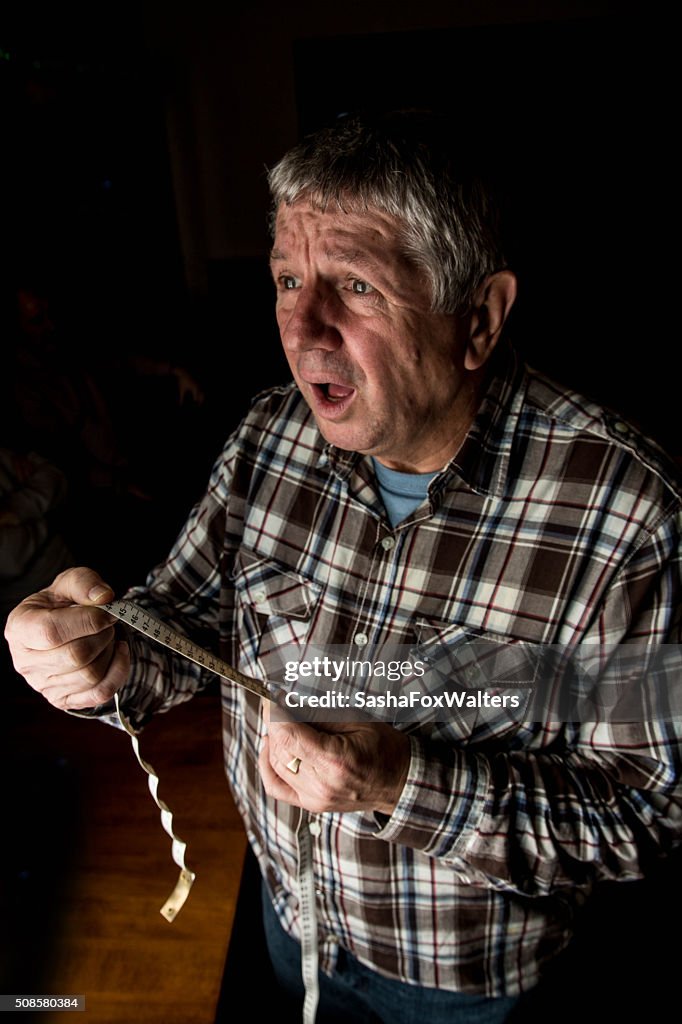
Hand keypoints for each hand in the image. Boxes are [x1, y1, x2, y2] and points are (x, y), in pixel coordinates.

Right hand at [4, 567, 129, 711]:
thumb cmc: (62, 604)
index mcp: (20, 628)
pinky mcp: (62, 700)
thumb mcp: (69, 583)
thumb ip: (84, 582)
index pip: (51, 632)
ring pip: (90, 676)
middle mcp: (25, 661)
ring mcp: (42, 685)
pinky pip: (100, 694)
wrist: (62, 626)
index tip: (106, 613)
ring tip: (108, 636)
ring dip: (110, 652)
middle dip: (103, 636)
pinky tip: (118, 653)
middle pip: (75, 656)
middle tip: (109, 623)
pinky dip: (118, 671)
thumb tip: (104, 598)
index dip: (87, 622)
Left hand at [259, 702, 409, 814]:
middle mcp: (320, 784)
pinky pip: (276, 786)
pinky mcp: (311, 803)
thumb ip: (319, 714)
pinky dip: (268, 765)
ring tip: (281, 722)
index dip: (275, 713)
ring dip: (274, 740)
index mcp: (333, 760)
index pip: (288, 735)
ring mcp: (314, 797)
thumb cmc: (384, 749)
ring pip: (276, 764)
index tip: (272, 696)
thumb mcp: (356, 720)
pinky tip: (270, 748)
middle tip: (279, 704)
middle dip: (275, 722)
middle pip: (280, 748)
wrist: (399, 782)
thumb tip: (289, 703)